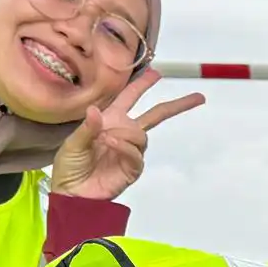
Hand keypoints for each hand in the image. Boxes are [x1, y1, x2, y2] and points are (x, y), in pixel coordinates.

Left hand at [48, 69, 204, 199]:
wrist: (72, 193)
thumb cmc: (69, 166)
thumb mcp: (73, 142)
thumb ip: (86, 127)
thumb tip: (96, 110)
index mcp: (109, 121)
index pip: (130, 98)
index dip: (142, 85)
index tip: (157, 73)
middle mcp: (123, 133)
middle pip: (155, 116)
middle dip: (175, 106)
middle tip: (198, 98)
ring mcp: (130, 152)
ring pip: (141, 135)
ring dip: (125, 133)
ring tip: (105, 139)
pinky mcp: (132, 169)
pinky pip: (136, 154)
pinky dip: (124, 147)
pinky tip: (110, 144)